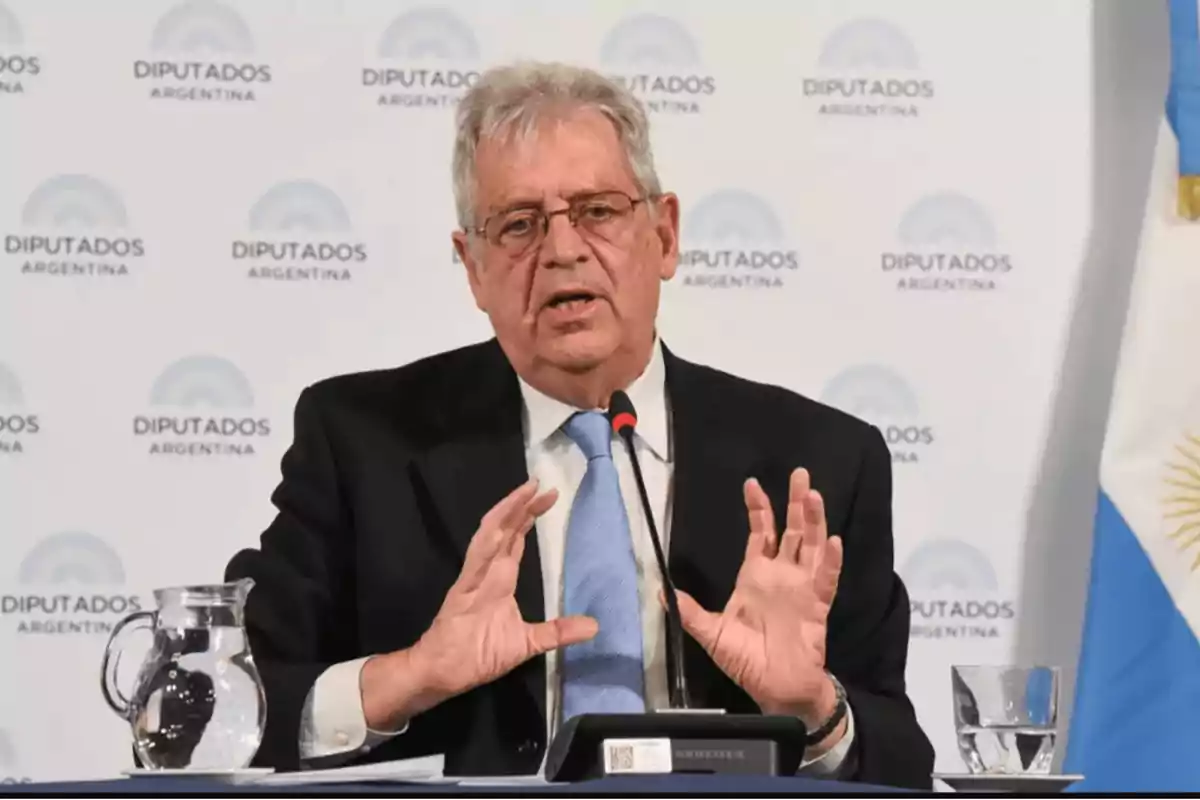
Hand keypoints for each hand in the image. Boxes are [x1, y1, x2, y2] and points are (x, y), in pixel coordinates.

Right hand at [362, 478, 597, 728]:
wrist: (445, 674)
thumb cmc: (480, 655)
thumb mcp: (528, 642)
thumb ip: (558, 631)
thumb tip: (594, 626)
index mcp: (501, 579)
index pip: (517, 539)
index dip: (529, 517)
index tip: (549, 496)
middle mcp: (488, 571)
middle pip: (505, 530)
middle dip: (521, 506)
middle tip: (540, 484)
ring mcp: (473, 578)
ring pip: (489, 537)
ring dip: (505, 514)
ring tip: (521, 493)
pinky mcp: (462, 591)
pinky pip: (474, 564)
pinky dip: (485, 545)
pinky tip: (497, 530)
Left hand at [674, 468, 844, 736]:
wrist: (775, 688)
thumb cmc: (745, 660)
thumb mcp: (711, 633)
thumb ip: (689, 611)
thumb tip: (661, 592)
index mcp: (756, 576)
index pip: (761, 533)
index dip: (759, 508)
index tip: (752, 483)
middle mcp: (781, 575)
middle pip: (792, 530)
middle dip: (794, 501)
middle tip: (799, 473)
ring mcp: (801, 587)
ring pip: (811, 545)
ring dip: (814, 520)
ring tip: (813, 495)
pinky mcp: (817, 604)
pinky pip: (826, 578)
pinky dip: (831, 560)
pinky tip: (832, 540)